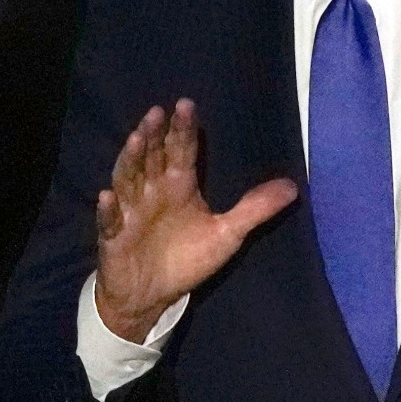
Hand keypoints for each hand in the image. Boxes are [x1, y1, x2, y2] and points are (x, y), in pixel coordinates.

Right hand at [93, 99, 298, 341]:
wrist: (152, 295)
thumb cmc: (186, 259)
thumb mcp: (227, 234)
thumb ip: (254, 209)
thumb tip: (294, 187)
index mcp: (179, 186)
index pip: (181, 151)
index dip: (183, 130)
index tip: (186, 105)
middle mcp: (152, 191)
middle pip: (152, 157)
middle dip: (154, 136)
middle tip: (157, 113)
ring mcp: (130, 212)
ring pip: (128, 180)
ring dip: (130, 160)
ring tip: (136, 140)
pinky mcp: (114, 237)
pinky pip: (109, 221)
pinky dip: (107, 210)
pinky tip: (106, 197)